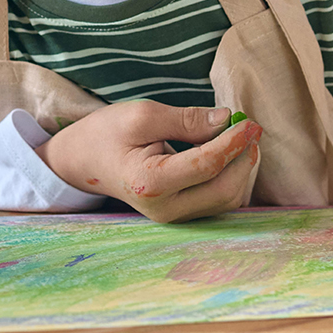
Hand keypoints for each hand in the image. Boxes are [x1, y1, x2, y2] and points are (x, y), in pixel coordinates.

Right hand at [37, 102, 261, 222]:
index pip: (207, 165)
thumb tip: (227, 120)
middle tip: (250, 127)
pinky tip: (228, 153)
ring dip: (241, 168)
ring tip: (239, 137)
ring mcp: (173, 216)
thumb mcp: (142, 116)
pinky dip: (231, 177)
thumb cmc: (106, 134)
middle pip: (225, 190)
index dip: (234, 142)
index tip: (249, 120)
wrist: (82, 161)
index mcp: (150, 183)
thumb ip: (186, 119)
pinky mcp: (180, 215)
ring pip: (227, 199)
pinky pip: (219, 201)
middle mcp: (164, 209)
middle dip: (244, 158)